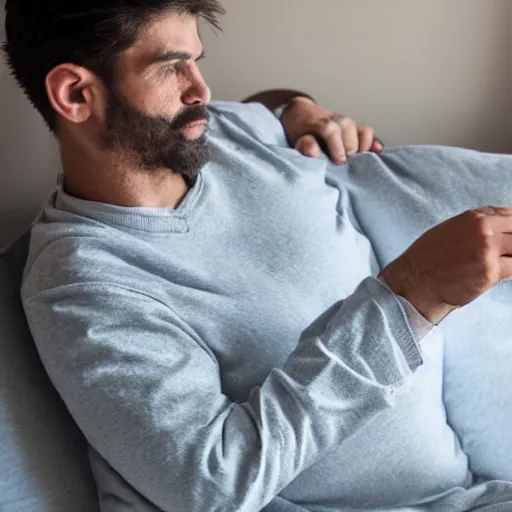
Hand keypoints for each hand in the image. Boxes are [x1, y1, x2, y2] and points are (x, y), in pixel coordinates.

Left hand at [280, 96, 382, 164]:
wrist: (302, 114)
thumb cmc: (300, 131)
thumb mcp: (296, 139)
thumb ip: (304, 145)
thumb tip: (314, 151)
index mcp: (319, 122)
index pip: (331, 130)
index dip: (337, 147)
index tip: (339, 161)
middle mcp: (336, 120)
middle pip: (349, 131)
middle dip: (349, 149)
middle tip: (345, 165)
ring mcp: (347, 123)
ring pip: (362, 131)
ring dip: (362, 147)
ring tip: (357, 161)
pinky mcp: (354, 128)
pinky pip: (368, 132)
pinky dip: (373, 142)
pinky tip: (377, 150)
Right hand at [380, 207, 511, 324]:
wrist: (415, 281)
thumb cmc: (427, 257)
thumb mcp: (450, 229)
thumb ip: (477, 225)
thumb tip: (500, 226)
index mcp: (474, 218)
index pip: (511, 216)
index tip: (509, 237)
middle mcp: (483, 231)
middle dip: (511, 245)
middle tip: (503, 254)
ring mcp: (488, 252)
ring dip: (510, 259)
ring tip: (499, 265)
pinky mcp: (491, 274)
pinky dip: (508, 273)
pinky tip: (496, 275)